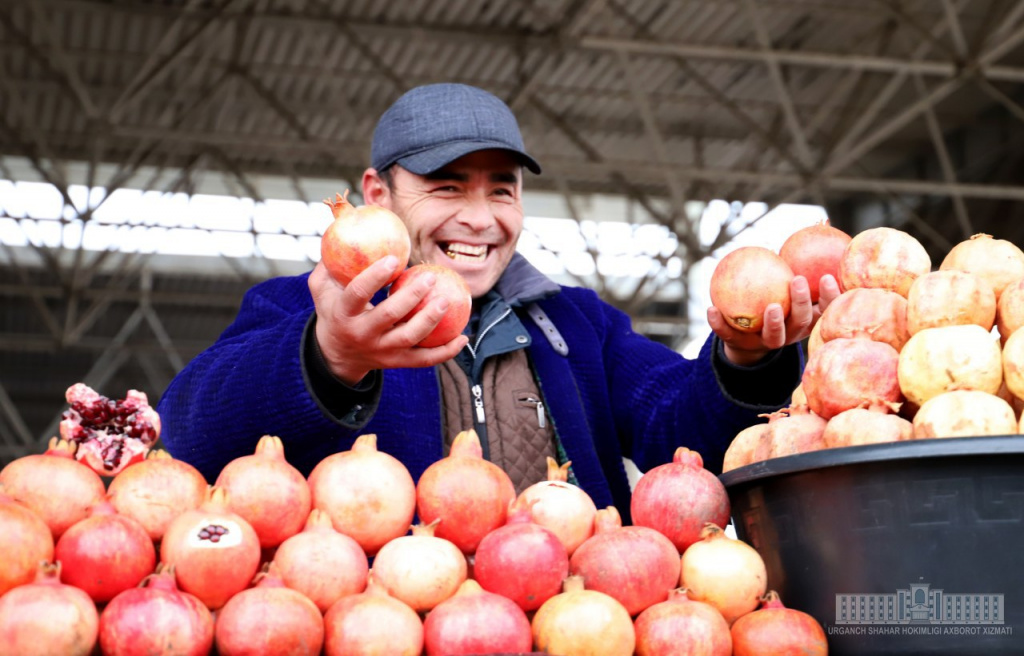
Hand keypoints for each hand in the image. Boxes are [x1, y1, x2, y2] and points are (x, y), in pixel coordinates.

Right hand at [308, 257, 467, 385]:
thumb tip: (342, 225)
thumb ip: (328, 262)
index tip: (394, 258)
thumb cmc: (333, 311)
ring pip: (410, 337)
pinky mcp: (397, 362)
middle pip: (390, 315)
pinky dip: (446, 351)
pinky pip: (425, 359)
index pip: (358, 293)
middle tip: (430, 276)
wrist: (337, 356)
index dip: (375, 276)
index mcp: (344, 314)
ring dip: (431, 320)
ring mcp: (382, 351)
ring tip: (446, 300)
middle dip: (412, 295)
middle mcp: (363, 334)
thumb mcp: (321, 288)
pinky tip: (464, 337)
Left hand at [709, 274, 839, 365]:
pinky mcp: (742, 346)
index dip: (830, 295)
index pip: (824, 309)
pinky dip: (718, 323)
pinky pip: (728, 335)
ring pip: (774, 337)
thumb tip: (816, 224)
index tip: (827, 276)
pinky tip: (711, 308)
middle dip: (801, 303)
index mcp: (804, 319)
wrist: (746, 338)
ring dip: (774, 322)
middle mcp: (790, 333)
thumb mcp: (785, 283)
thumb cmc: (774, 300)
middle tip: (796, 282)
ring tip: (771, 307)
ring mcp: (767, 342)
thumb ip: (795, 261)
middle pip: (801, 322)